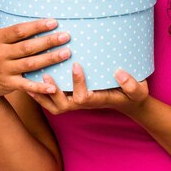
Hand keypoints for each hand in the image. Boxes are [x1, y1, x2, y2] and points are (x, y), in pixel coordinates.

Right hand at [0, 0, 72, 103]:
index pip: (18, 31)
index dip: (36, 27)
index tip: (54, 21)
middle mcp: (1, 54)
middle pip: (27, 47)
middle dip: (48, 41)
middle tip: (67, 36)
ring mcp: (5, 70)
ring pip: (30, 64)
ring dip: (50, 59)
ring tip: (67, 53)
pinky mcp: (9, 84)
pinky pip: (26, 85)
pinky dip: (39, 86)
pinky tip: (54, 86)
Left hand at [27, 62, 149, 114]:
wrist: (129, 103)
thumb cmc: (133, 95)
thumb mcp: (138, 90)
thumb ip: (131, 84)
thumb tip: (119, 73)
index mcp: (99, 100)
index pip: (84, 96)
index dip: (78, 82)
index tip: (76, 65)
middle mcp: (85, 104)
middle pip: (64, 105)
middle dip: (53, 92)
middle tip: (45, 75)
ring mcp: (77, 103)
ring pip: (55, 106)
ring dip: (43, 95)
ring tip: (32, 79)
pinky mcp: (73, 99)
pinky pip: (53, 101)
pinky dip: (41, 94)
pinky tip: (32, 81)